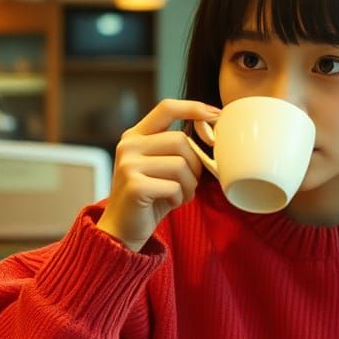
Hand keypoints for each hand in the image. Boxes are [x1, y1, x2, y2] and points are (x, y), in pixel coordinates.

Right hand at [97, 99, 219, 250]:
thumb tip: (212, 126)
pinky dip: (179, 198)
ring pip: (180, 164)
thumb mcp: (161, 165)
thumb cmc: (151, 196)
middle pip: (180, 140)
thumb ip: (177, 146)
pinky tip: (169, 203)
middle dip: (195, 164)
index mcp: (135, 135)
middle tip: (190, 183)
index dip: (194, 108)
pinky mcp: (134, 186)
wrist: (122, 230)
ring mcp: (128, 165)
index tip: (216, 115)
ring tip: (180, 195)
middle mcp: (128, 146)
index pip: (167, 108)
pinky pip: (174, 186)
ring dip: (189, 185)